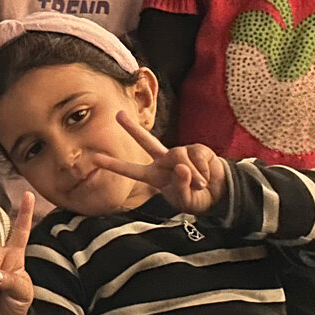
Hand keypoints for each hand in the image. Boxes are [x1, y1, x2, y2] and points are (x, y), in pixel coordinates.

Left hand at [89, 110, 228, 214]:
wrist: (220, 195)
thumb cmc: (196, 198)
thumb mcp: (185, 200)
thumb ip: (181, 187)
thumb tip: (181, 166)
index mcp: (155, 176)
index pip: (132, 170)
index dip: (114, 165)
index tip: (95, 159)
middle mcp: (165, 161)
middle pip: (147, 141)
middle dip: (132, 128)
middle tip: (117, 114)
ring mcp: (181, 153)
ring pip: (178, 156)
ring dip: (191, 174)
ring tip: (199, 185)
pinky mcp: (198, 149)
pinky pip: (196, 156)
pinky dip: (202, 170)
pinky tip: (206, 178)